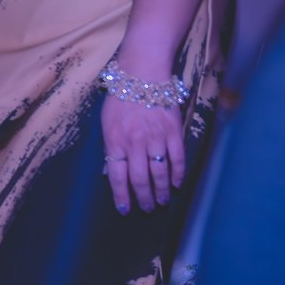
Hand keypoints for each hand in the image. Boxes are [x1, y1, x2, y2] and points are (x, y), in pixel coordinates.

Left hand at [100, 77, 188, 215]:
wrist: (142, 75)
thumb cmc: (120, 99)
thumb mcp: (106, 124)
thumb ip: (111, 149)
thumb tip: (111, 173)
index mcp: (115, 142)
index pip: (118, 176)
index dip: (121, 196)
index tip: (125, 210)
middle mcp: (135, 143)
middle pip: (140, 178)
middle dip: (144, 197)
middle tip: (148, 209)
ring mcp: (156, 138)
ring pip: (160, 172)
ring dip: (162, 190)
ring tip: (162, 201)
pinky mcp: (173, 131)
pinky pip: (177, 158)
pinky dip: (178, 174)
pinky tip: (177, 184)